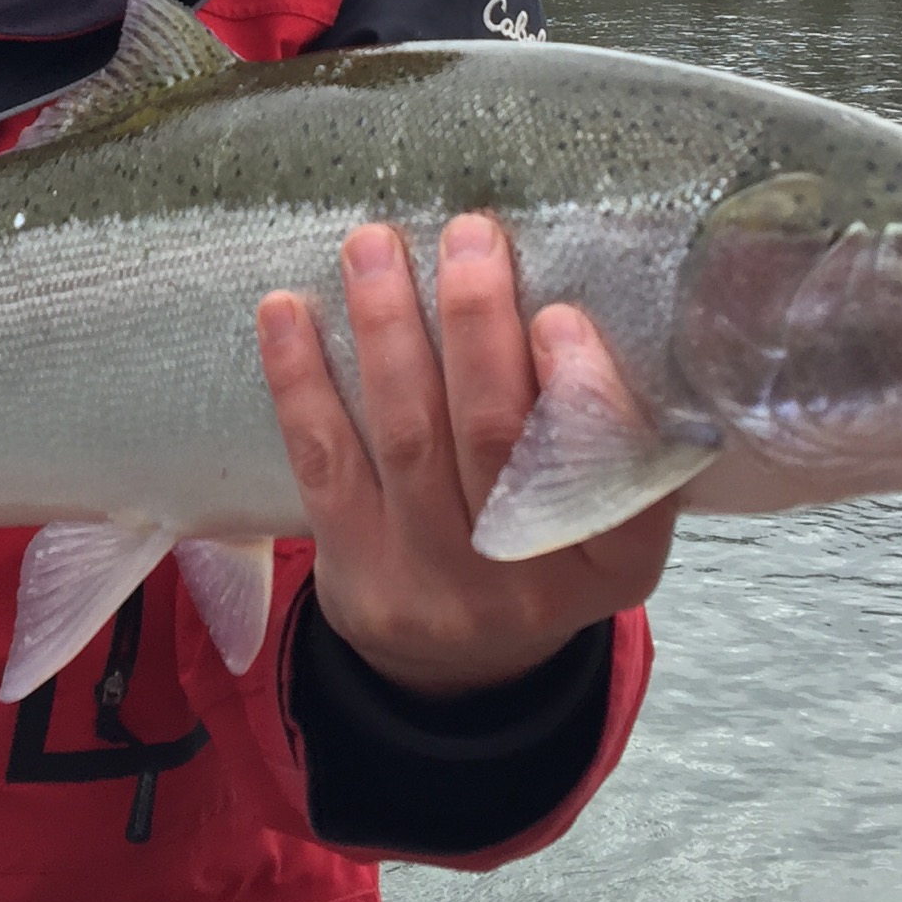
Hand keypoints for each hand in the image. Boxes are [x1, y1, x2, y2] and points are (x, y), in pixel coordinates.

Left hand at [256, 214, 677, 697]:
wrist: (457, 665)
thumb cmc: (538, 547)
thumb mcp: (598, 512)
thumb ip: (597, 426)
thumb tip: (570, 282)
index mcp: (612, 564)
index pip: (614, 487)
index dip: (587, 402)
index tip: (559, 314)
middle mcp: (527, 583)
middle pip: (497, 442)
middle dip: (477, 326)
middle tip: (468, 236)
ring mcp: (435, 586)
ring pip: (408, 438)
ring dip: (388, 329)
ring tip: (374, 247)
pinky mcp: (355, 576)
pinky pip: (325, 464)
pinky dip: (302, 381)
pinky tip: (287, 312)